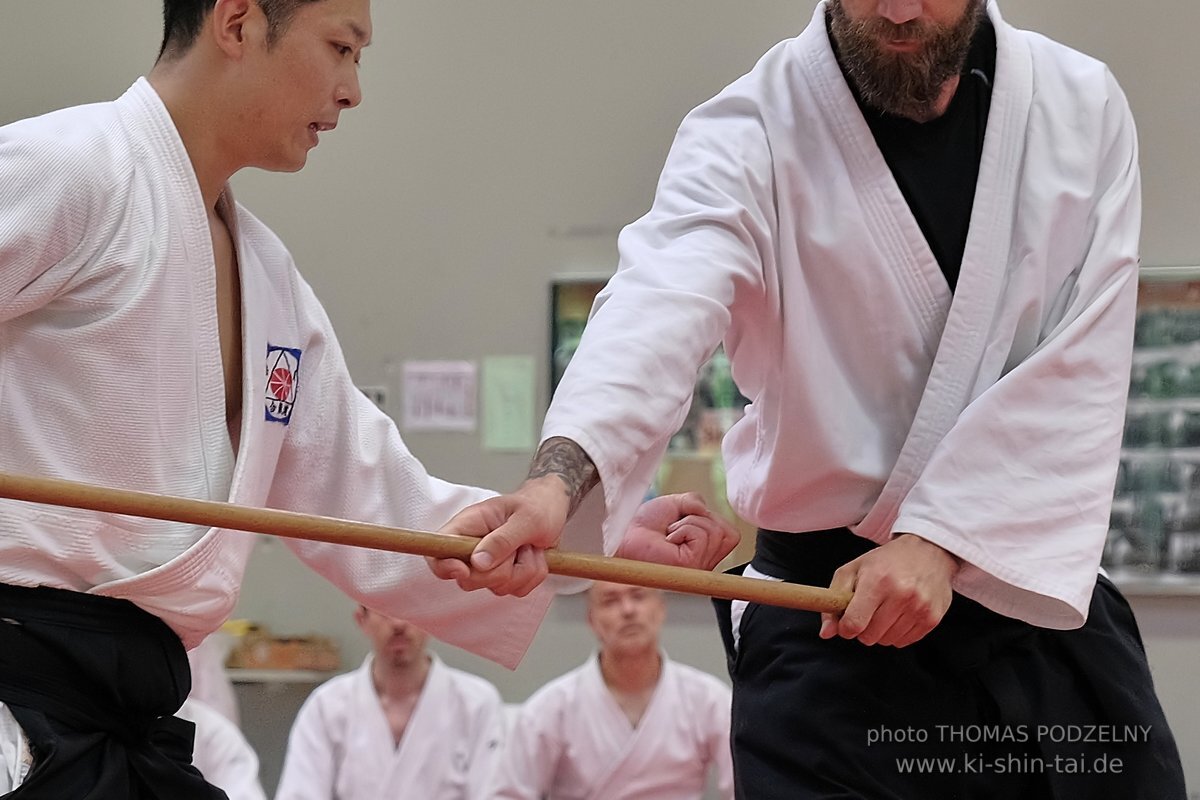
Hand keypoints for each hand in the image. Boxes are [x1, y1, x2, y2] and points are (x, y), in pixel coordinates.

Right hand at [426, 476, 569, 597]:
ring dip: (523, 569)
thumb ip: (502, 540)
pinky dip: (532, 576)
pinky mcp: (505, 576)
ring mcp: (489, 565)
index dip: (443, 567)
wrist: (554, 509)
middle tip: (520, 546)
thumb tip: (478, 562)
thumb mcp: (526, 518)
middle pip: (469, 580)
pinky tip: (535, 555)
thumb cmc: (537, 505)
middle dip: (500, 569)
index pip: (438, 552)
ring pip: (497, 587)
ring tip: (530, 545)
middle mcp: (473, 548)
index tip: (463, 570)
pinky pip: (516, 590)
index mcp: (469, 526)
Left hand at [615, 492, 739, 570]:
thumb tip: (706, 511)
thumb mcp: (677, 504)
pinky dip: (683, 529)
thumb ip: (697, 502)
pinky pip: (701, 535)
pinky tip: (668, 540)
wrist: (625, 534)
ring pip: (715, 531)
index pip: (732, 534)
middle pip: (727, 532)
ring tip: (670, 534)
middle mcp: (706, 563)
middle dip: (699, 518)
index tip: (685, 522)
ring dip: (688, 523)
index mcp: (707, 551)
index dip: (711, 519)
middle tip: (675, 527)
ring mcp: (700, 567)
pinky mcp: (691, 566)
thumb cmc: (646, 524)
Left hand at [819, 533, 957, 646]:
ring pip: (886, 641)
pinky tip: (899, 613)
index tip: (847, 622)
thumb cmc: (886, 561)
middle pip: (869, 636)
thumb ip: (833, 602)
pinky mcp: (932, 618)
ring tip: (886, 609)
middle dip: (863, 628)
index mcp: (877, 581)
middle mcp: (901, 594)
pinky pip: (904, 642)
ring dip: (881, 631)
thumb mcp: (852, 571)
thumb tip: (826, 633)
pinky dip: (897, 633)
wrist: (927, 551)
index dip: (845, 628)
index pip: (854, 623)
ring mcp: (919, 607)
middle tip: (868, 610)